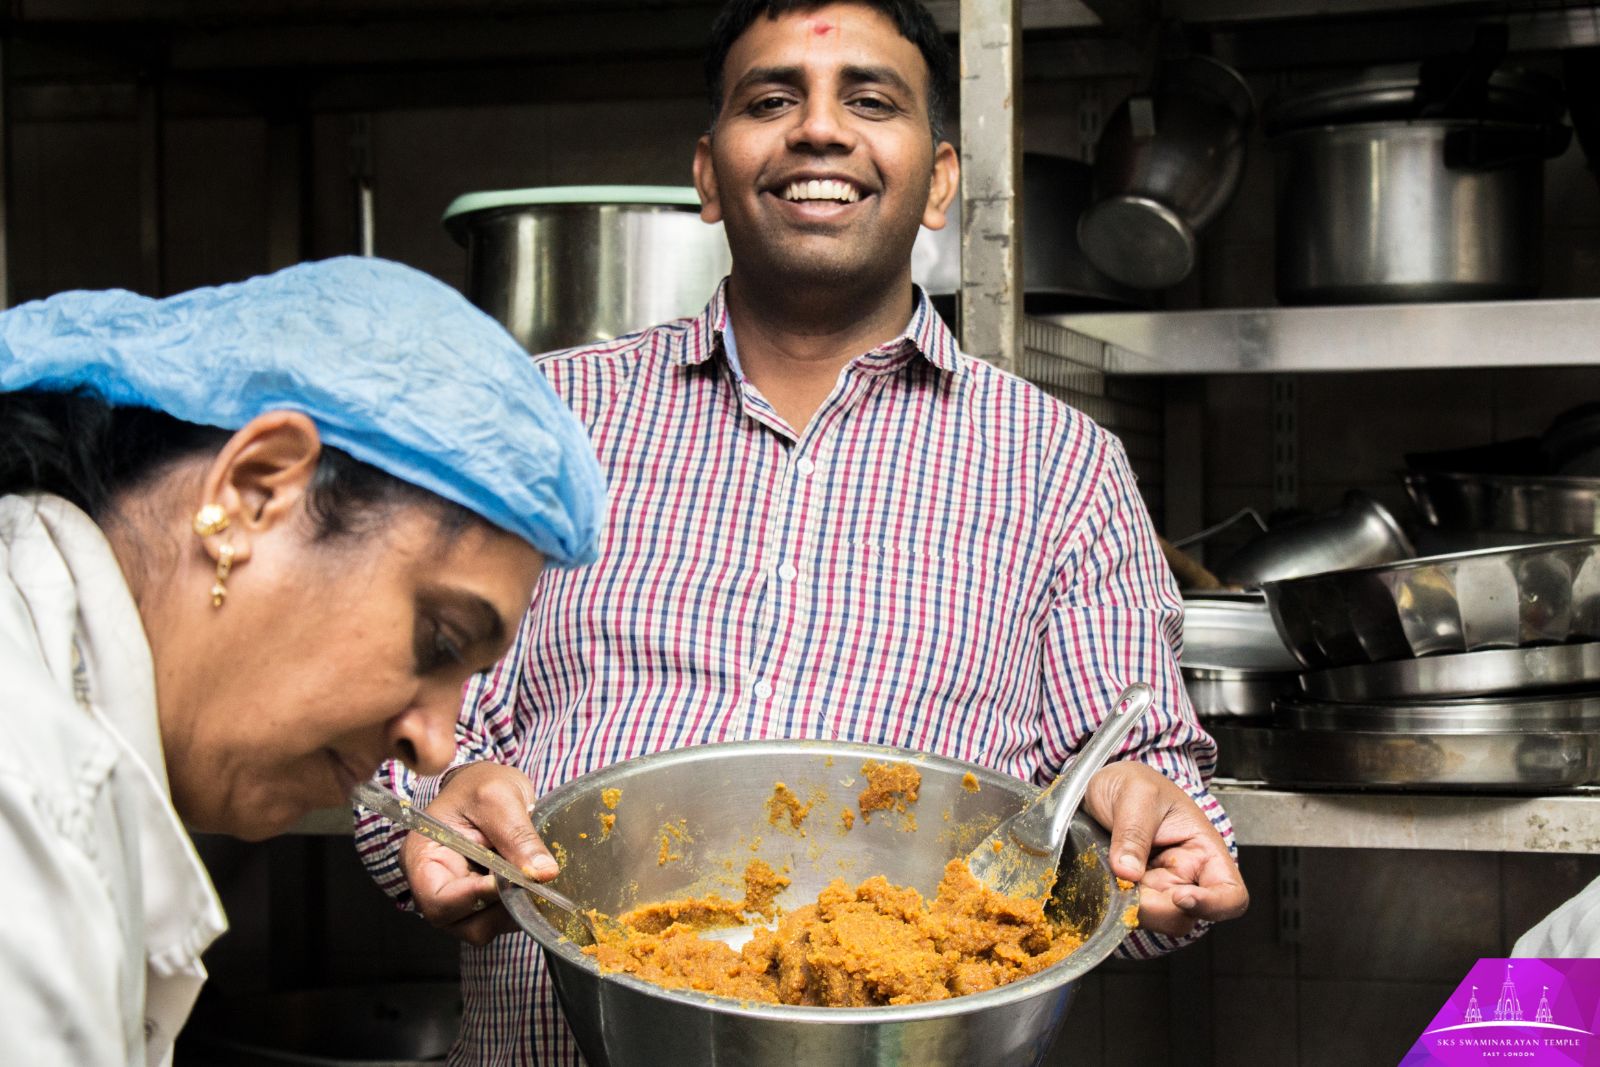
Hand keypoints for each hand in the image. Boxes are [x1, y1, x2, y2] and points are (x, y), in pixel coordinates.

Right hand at [399, 761, 559, 945]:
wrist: (486, 784)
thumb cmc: (480, 784)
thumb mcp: (499, 797)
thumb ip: (518, 835)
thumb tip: (543, 873)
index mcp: (422, 857)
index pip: (437, 900)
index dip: (473, 898)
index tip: (508, 881)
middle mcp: (432, 884)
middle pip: (458, 922)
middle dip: (497, 907)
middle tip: (527, 879)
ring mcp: (455, 896)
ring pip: (480, 927)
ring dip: (510, 909)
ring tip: (527, 874)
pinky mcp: (477, 901)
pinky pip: (496, 920)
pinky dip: (516, 908)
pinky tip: (526, 880)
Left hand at [1083, 761, 1248, 938]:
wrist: (1104, 784)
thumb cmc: (1133, 782)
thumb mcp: (1135, 794)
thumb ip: (1133, 832)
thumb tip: (1127, 872)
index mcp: (1203, 849)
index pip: (1230, 893)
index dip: (1213, 905)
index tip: (1179, 896)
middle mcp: (1186, 874)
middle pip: (1186, 915)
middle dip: (1157, 910)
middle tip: (1125, 889)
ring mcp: (1158, 885)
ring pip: (1155, 918)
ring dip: (1131, 908)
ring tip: (1109, 878)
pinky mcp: (1133, 891)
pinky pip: (1129, 910)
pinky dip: (1115, 905)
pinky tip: (1103, 882)